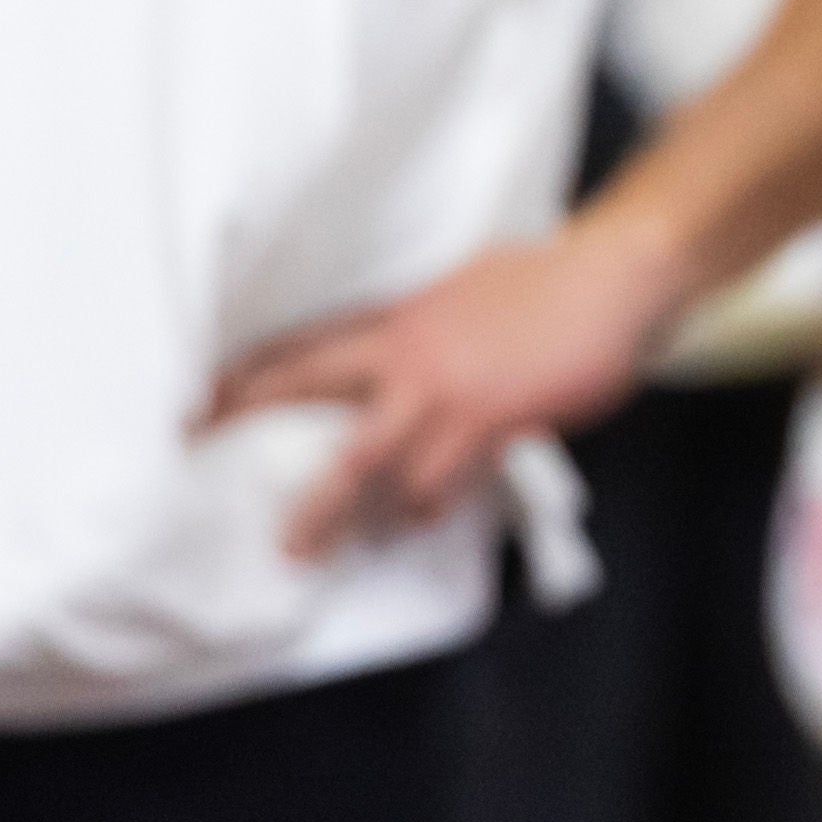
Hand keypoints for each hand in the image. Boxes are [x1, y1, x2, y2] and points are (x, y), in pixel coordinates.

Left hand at [202, 211, 689, 555]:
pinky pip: (452, 482)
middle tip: (280, 537)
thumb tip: (405, 356)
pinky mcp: (498, 423)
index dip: (250, 387)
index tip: (205, 412)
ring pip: (391, 476)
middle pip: (332, 433)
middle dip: (305, 495)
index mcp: (399, 323)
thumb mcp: (464, 286)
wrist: (615, 275)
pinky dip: (436, 505)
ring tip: (344, 546)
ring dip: (368, 517)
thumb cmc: (550, 276)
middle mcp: (413, 362)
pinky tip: (427, 517)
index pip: (305, 357)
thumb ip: (425, 325)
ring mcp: (455, 398)